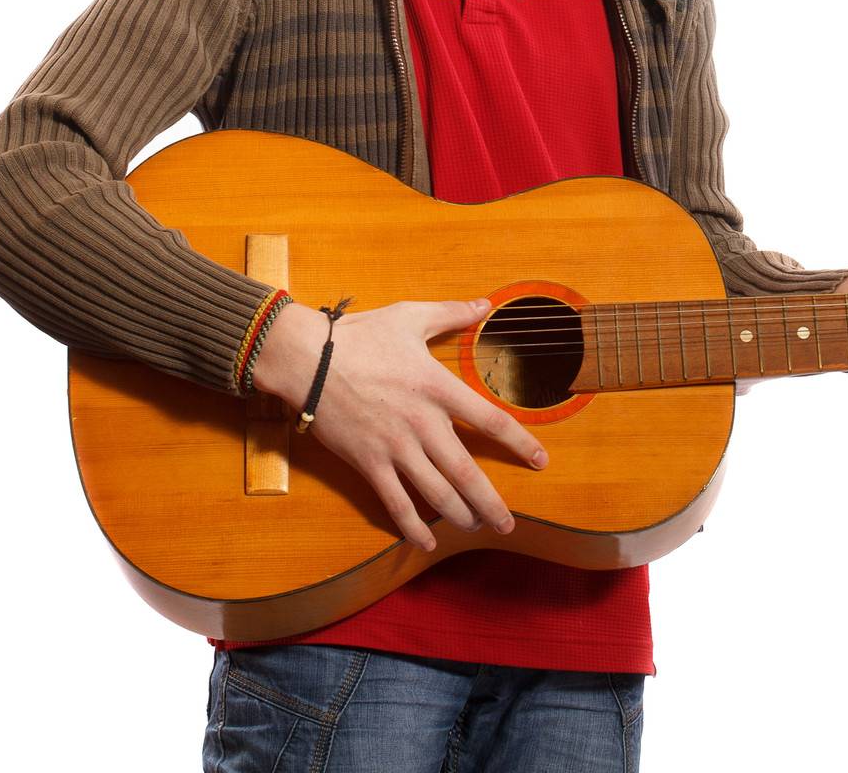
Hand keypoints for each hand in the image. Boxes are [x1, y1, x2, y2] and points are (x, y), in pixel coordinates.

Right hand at [253, 297, 548, 550]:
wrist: (307, 360)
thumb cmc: (360, 336)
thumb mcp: (410, 316)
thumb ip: (452, 313)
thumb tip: (485, 304)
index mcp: (438, 388)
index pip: (491, 421)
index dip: (521, 444)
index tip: (541, 461)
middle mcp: (422, 423)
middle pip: (466, 472)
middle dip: (491, 502)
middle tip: (508, 523)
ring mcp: (395, 448)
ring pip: (436, 493)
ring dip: (460, 515)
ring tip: (477, 527)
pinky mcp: (368, 463)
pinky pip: (395, 503)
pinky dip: (413, 526)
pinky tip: (427, 542)